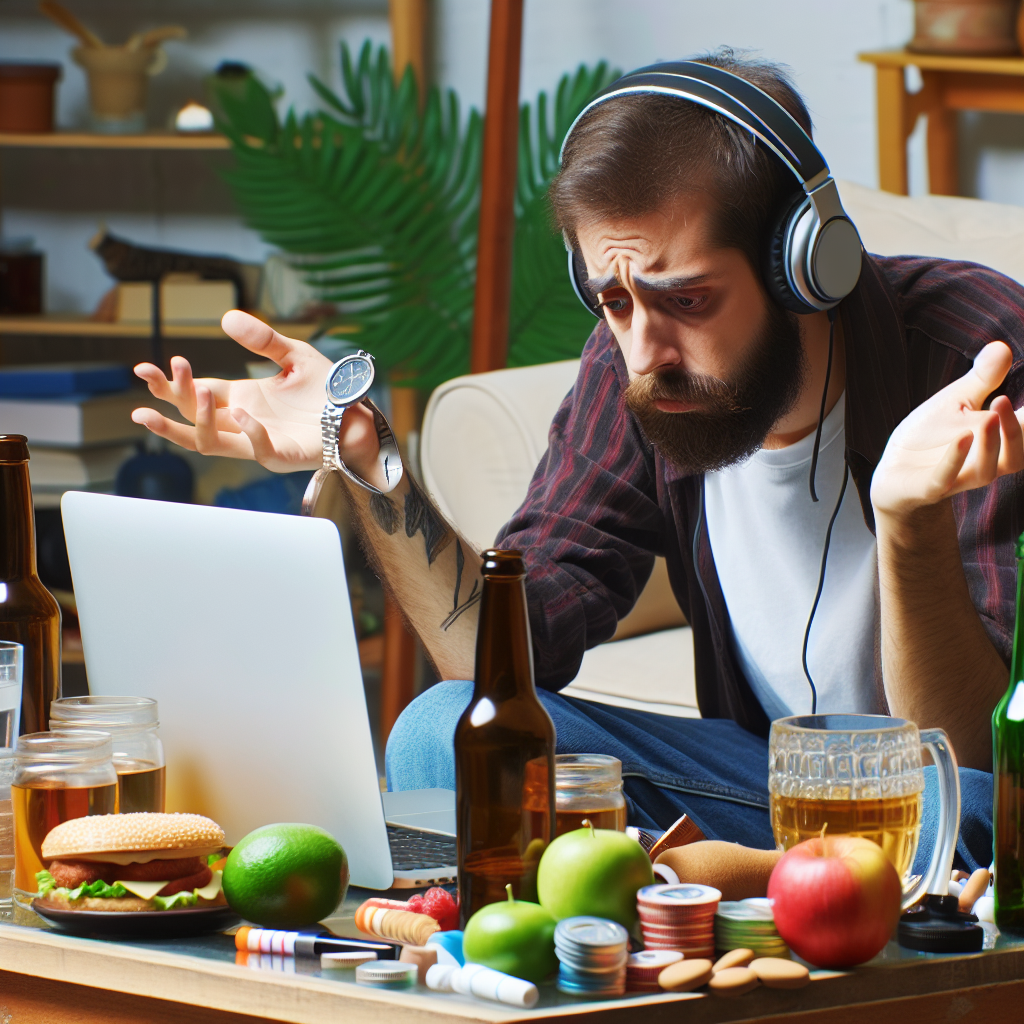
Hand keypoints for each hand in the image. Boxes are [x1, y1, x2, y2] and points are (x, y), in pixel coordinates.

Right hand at [131, 310, 381, 475]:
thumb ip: (262, 339)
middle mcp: (242, 422)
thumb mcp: (293, 355)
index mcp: (240, 398)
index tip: (145, 367)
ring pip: (210, 443)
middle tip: (153, 377)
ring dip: (196, 420)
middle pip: (191, 418)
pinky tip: (243, 413)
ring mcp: (259, 442)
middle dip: (170, 399)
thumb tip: (226, 318)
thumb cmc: (327, 390)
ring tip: (196, 392)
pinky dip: (248, 432)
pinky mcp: (283, 455)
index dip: (169, 383)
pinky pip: (257, 451)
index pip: (193, 393)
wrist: (359, 414)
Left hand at [871, 341, 1023, 517]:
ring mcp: (959, 478)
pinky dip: (954, 460)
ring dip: (991, 443)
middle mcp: (986, 463)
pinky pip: (945, 479)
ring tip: (990, 416)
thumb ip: (982, 379)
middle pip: (1016, 454)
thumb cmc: (930, 437)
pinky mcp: (929, 488)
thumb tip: (1001, 347)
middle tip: (1005, 399)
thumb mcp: (956, 401)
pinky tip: (962, 438)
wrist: (894, 473)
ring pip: (988, 469)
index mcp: (998, 441)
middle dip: (1018, 429)